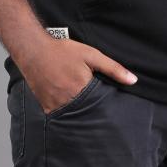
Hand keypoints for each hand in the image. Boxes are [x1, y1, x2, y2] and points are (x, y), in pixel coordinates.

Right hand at [22, 39, 137, 115]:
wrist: (33, 50)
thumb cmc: (63, 51)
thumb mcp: (91, 55)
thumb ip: (113, 69)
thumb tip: (133, 80)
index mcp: (82, 89)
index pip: (101, 106)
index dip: (107, 107)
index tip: (111, 109)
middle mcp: (68, 100)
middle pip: (88, 113)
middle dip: (94, 112)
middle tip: (99, 112)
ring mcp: (55, 105)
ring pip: (74, 116)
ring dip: (80, 114)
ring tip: (85, 108)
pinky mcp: (46, 106)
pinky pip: (60, 115)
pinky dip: (66, 113)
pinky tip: (70, 106)